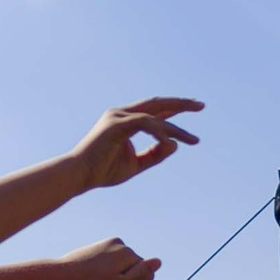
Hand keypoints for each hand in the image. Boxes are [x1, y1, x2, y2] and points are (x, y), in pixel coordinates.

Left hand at [55, 237, 161, 279]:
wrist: (62, 275)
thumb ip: (141, 274)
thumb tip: (158, 262)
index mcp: (127, 252)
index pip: (146, 272)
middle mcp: (119, 243)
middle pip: (133, 269)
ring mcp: (107, 244)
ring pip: (122, 267)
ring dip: (116, 279)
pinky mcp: (98, 247)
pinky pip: (111, 263)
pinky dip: (108, 273)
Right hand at [68, 99, 200, 191]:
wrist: (79, 176)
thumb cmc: (102, 171)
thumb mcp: (136, 164)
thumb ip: (154, 154)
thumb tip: (175, 145)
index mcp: (125, 121)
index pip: (154, 111)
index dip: (174, 109)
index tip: (194, 109)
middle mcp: (121, 113)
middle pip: (157, 103)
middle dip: (180, 104)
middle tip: (200, 105)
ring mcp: (118, 116)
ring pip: (155, 116)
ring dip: (176, 128)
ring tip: (193, 139)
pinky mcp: (116, 124)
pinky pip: (145, 124)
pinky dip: (159, 134)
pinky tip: (169, 145)